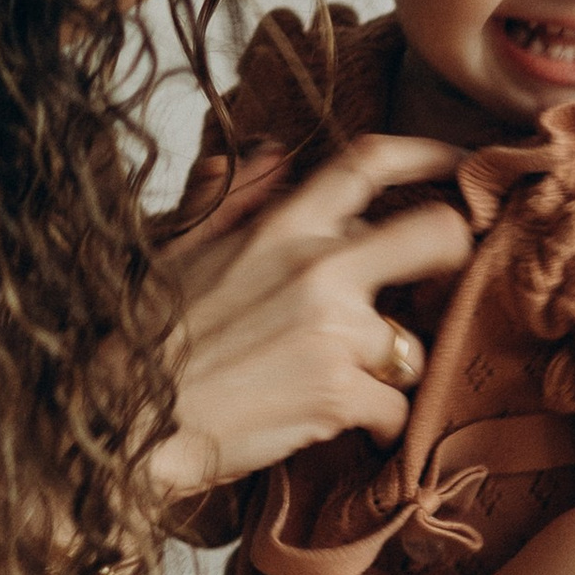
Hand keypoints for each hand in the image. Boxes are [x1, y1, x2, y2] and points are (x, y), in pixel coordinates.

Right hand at [152, 135, 472, 488]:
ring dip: (386, 368)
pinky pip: (393, 408)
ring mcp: (336, 333)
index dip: (426, 155)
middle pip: (436, 235)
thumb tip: (275, 150)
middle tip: (440, 279)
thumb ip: (233, 195)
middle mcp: (318, 269)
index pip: (368, 164)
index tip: (458, 163)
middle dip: (452, 253)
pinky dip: (372, 422)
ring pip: (411, 345)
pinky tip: (335, 424)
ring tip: (332, 381)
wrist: (116, 421)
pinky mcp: (341, 396)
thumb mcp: (179, 247)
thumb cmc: (141, 337)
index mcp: (279, 226)